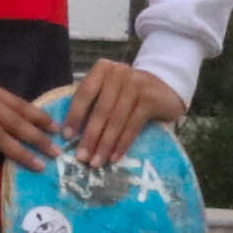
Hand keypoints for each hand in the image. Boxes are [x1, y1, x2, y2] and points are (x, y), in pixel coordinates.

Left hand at [64, 59, 185, 167]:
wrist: (165, 87)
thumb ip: (92, 103)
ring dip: (105, 145)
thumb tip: (70, 134)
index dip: (74, 116)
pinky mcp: (150, 98)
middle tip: (81, 157)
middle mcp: (119, 73)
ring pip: (116, 120)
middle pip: (100, 110)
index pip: (84, 93)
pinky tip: (115, 157)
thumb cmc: (128, 93)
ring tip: (96, 162)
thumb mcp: (109, 90)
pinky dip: (122, 144)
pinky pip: (133, 125)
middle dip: (89, 137)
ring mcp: (136, 84)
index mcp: (103, 69)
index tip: (67, 136)